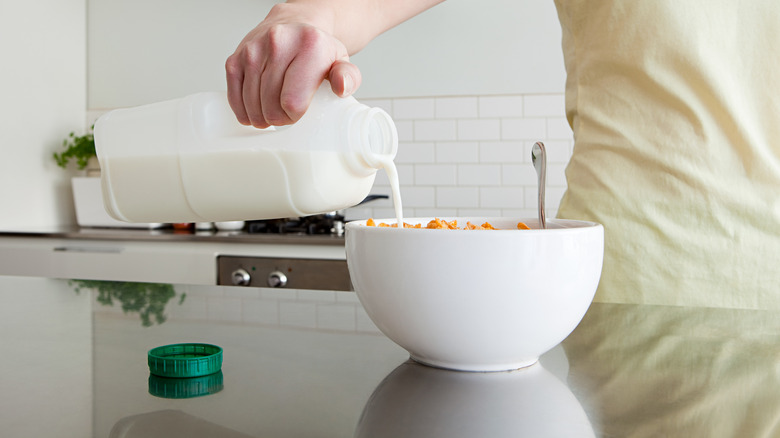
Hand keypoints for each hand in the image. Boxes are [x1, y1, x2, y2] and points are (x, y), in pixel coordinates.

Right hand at [225, 4, 361, 127]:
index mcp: (309, 46)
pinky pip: (234, 96)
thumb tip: (341, 88)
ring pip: (252, 104)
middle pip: (270, 106)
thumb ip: (348, 77)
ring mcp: (253, 50)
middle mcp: (278, 43)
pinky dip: (243, 110)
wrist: (295, 24)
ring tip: (272, 111)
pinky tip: (254, 110)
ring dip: (261, 116)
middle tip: (286, 113)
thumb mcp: (341, 61)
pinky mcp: (235, 57)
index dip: (294, 116)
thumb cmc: (317, 49)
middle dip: (278, 118)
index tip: (299, 111)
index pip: (292, 102)